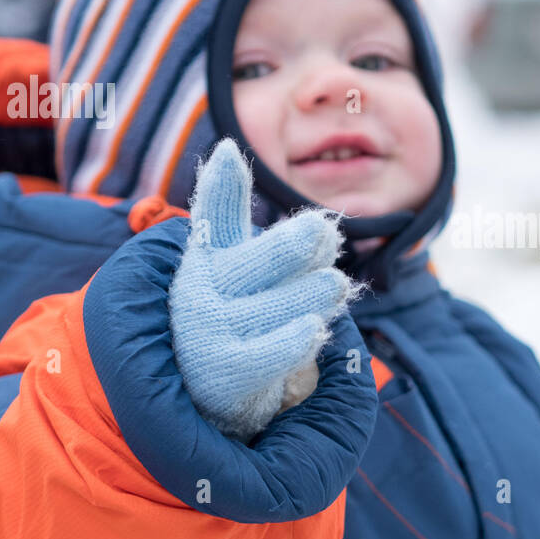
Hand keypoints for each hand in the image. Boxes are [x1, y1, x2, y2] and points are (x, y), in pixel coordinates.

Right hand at [167, 139, 355, 441]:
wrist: (210, 385)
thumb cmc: (234, 306)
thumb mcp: (233, 257)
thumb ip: (234, 212)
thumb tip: (248, 168)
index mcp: (208, 257)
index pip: (213, 218)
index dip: (221, 188)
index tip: (229, 153)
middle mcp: (202, 292)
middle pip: (249, 266)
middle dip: (286, 249)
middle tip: (323, 230)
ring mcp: (211, 334)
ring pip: (267, 310)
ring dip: (305, 296)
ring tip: (337, 284)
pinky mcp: (227, 374)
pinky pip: (263, 358)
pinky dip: (289, 343)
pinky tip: (316, 329)